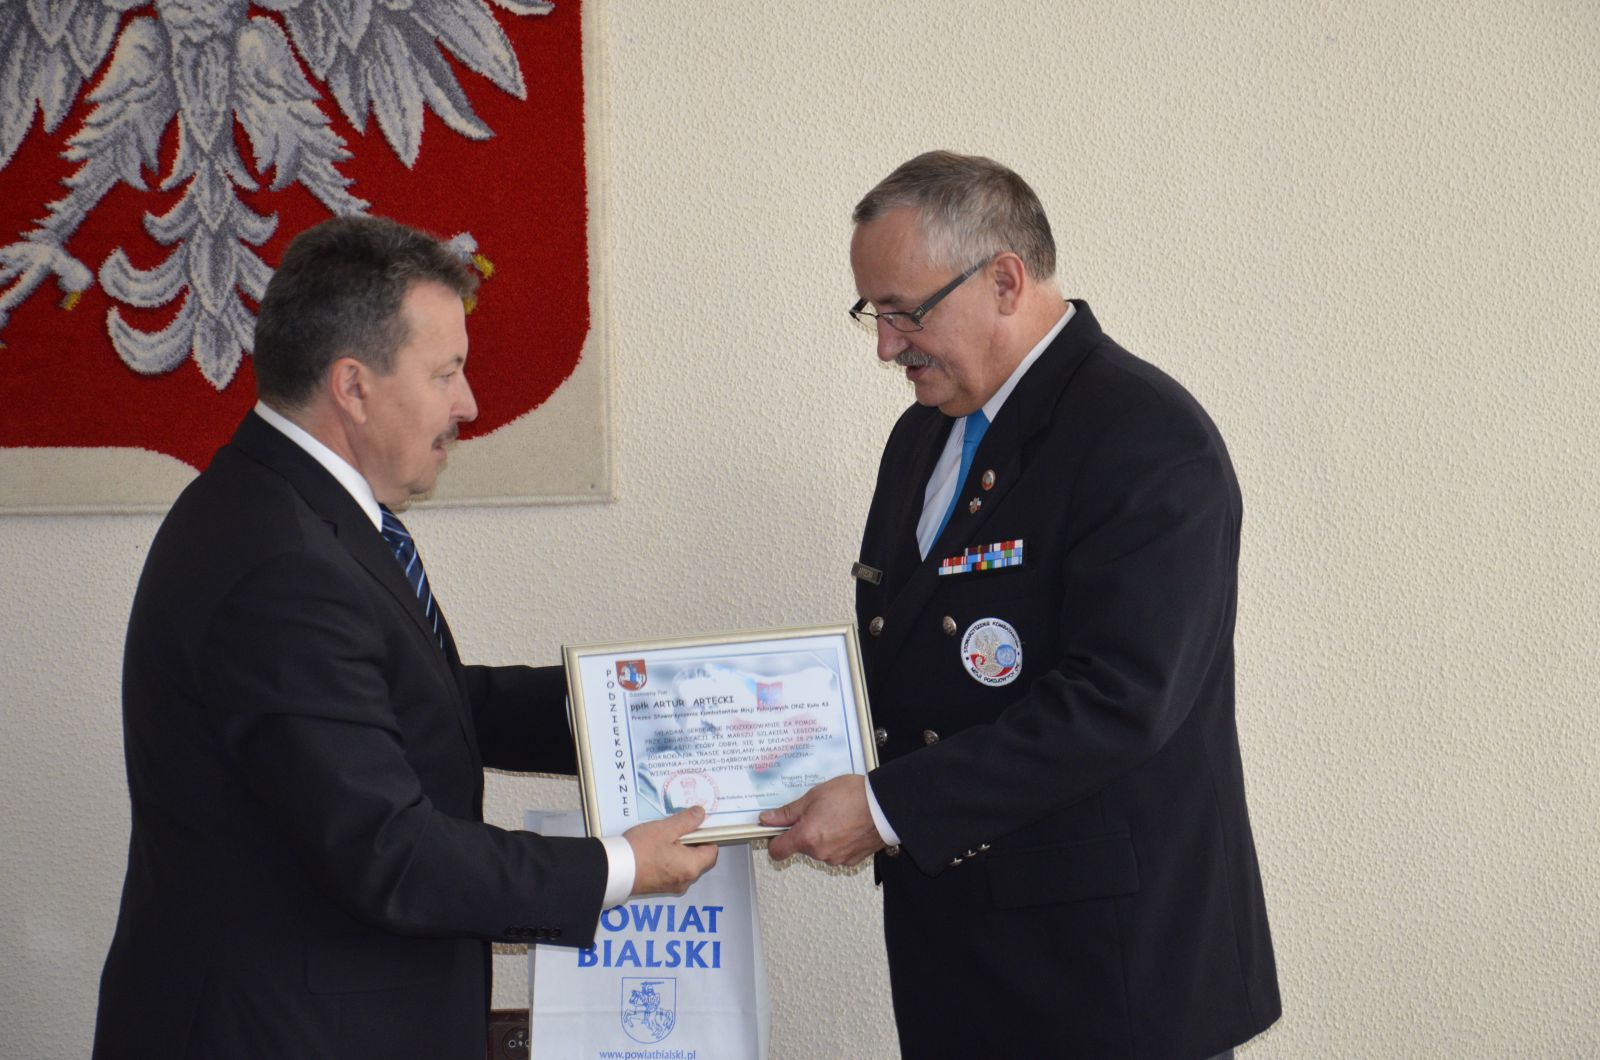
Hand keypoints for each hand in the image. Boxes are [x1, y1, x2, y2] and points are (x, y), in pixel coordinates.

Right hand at [623, 806, 718, 895]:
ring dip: (680, 851)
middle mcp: (685, 880)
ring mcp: (672, 886)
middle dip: (693, 843)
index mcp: (691, 867)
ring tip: (664, 837)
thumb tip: (700, 814)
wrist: (615, 870)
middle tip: (678, 829)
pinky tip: (656, 848)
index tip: (696, 826)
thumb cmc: (640, 851)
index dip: (707, 837)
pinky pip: (673, 871)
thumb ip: (686, 821)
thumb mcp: (665, 829)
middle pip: (700, 859)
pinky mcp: (660, 887)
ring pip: (685, 865)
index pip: (712, 851)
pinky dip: (670, 860)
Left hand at [759, 774, 884, 865]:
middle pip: (801, 847)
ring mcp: (836, 859)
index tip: (777, 830)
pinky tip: (846, 825)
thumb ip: (788, 812)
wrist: (885, 805)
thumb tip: (768, 819)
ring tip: (836, 816)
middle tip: (816, 812)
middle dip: (805, 831)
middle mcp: (820, 853)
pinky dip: (838, 841)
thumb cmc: (854, 796)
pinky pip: (836, 852)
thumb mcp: (814, 796)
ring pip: (819, 849)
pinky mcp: (851, 860)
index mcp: (806, 837)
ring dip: (823, 836)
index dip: (774, 839)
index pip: (777, 850)